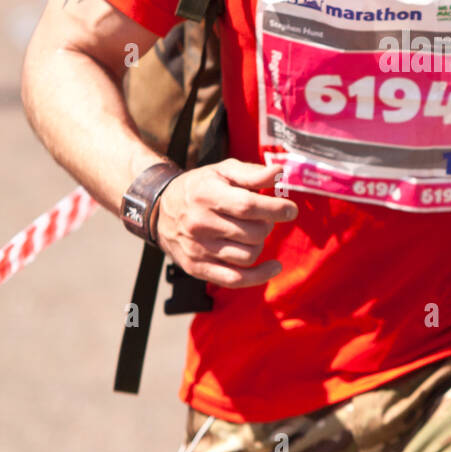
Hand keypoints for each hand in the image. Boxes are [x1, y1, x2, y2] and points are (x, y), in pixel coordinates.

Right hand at [152, 159, 296, 288]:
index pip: (248, 206)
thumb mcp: (222, 171)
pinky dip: (259, 276)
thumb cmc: (199, 187)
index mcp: (206, 195)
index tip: (291, 210)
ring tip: (254, 232)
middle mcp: (199, 223)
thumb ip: (252, 173)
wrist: (159, 210)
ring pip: (248, 255)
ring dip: (260, 244)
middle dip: (268, 225)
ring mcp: (198, 249)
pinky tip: (274, 267)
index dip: (276, 209)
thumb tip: (280, 173)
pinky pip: (235, 280)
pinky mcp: (197, 268)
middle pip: (253, 233)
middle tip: (265, 217)